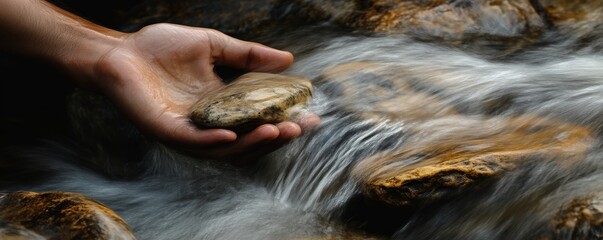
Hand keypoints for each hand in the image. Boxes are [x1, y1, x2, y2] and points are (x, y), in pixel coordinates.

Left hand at [92, 23, 318, 163]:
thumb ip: (246, 55)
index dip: (284, 121)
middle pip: (247, 141)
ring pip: (224, 149)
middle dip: (274, 138)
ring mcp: (188, 130)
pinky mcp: (166, 130)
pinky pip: (193, 143)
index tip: (310, 116)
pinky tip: (232, 136)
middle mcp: (208, 124)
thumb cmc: (160, 48)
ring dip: (251, 144)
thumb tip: (287, 58)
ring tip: (275, 131)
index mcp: (221, 106)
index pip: (258, 120)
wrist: (119, 50)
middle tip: (297, 128)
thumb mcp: (213, 45)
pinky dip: (213, 143)